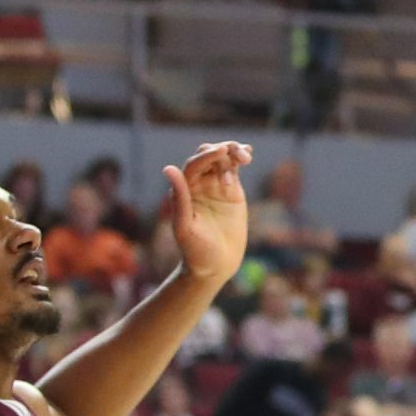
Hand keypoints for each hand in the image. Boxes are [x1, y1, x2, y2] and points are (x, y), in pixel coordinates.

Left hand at [162, 141, 251, 286]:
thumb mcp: (185, 227)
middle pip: (208, 155)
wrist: (215, 266)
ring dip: (234, 152)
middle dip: (222, 150)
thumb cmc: (195, 251)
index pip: (195, 165)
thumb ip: (180, 198)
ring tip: (245, 158)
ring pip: (223, 158)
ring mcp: (216, 186)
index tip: (222, 151)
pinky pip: (234, 169)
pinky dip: (241, 158)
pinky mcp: (232, 192)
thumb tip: (168, 168)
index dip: (207, 156)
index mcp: (184, 191)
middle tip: (236, 156)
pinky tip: (248, 155)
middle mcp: (198, 185)